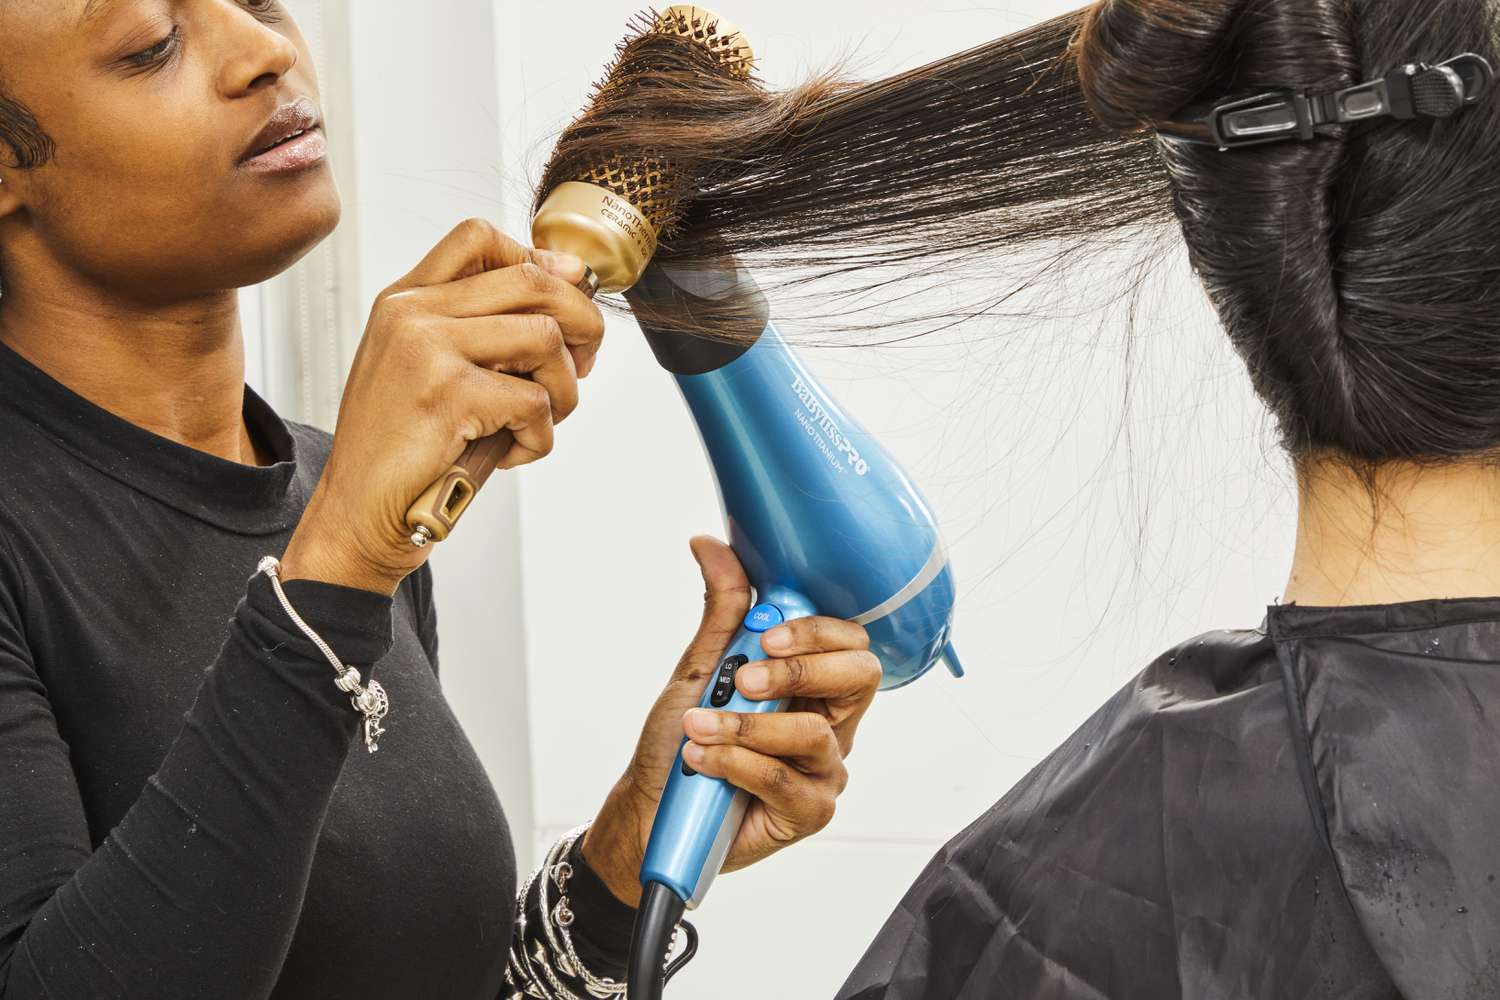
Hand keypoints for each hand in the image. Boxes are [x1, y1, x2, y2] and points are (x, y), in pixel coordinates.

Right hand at [279, 219, 603, 594]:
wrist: (357, 512)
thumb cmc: (403, 448)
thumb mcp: (424, 368)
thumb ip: (477, 326)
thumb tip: (569, 283)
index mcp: (404, 300)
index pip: (479, 238)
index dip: (539, 259)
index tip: (567, 294)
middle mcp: (411, 313)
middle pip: (532, 279)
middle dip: (582, 323)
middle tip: (581, 366)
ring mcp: (426, 348)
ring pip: (546, 338)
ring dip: (564, 390)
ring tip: (538, 421)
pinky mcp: (446, 394)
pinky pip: (535, 400)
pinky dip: (539, 437)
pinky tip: (511, 454)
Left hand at [583, 536, 882, 905]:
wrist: (650, 810)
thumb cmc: (681, 742)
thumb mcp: (702, 668)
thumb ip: (723, 610)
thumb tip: (710, 544)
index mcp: (814, 684)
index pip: (850, 643)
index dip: (816, 632)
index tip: (766, 635)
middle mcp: (830, 723)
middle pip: (861, 678)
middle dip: (799, 670)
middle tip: (743, 680)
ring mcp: (824, 770)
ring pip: (811, 733)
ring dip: (744, 726)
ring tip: (697, 728)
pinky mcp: (809, 812)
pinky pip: (785, 779)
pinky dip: (736, 764)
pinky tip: (703, 761)